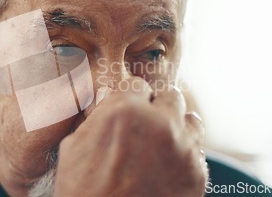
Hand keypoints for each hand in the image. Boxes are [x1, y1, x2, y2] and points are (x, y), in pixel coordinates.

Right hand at [54, 77, 206, 196]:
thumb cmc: (84, 194)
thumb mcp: (74, 147)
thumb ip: (98, 118)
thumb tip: (109, 105)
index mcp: (125, 111)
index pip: (137, 85)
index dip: (131, 96)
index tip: (131, 105)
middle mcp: (159, 123)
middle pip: (170, 96)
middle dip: (158, 106)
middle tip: (148, 122)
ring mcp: (183, 148)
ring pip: (191, 120)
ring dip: (177, 126)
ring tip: (163, 143)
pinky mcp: (197, 173)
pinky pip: (197, 151)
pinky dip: (184, 154)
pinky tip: (168, 166)